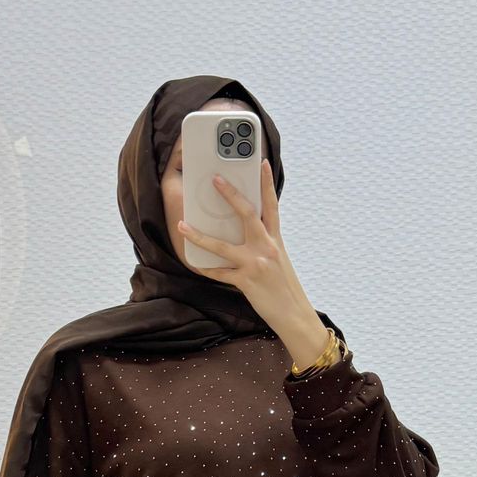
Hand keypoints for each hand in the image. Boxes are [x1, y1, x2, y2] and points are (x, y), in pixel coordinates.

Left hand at [177, 161, 326, 358]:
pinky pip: (220, 274)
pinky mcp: (246, 282)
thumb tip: (248, 232)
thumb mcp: (279, 260)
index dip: (266, 183)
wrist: (294, 314)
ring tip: (182, 226)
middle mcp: (266, 247)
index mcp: (275, 239)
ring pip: (222, 246)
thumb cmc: (285, 287)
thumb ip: (265, 244)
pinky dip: (206, 269)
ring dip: (199, 236)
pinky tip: (193, 263)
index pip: (272, 205)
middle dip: (231, 195)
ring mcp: (255, 264)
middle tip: (215, 180)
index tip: (260, 162)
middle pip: (247, 214)